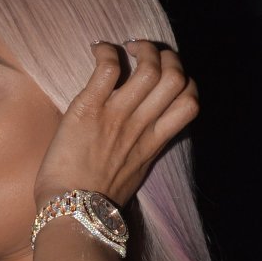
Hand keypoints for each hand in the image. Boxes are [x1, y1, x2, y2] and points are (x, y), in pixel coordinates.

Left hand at [33, 40, 198, 207]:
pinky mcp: (88, 108)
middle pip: (176, 78)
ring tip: (126, 49)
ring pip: (149, 68)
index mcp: (154, 142)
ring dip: (141, 48)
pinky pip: (108, 67)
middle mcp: (141, 126)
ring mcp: (117, 116)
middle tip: (144, 56)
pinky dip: (106, 51)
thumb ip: (144, 146)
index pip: (190, 103)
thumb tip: (145, 128)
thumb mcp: (134, 172)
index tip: (164, 79)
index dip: (184, 82)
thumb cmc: (96, 198)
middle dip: (166, 57)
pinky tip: (98, 52)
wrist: (70, 211)